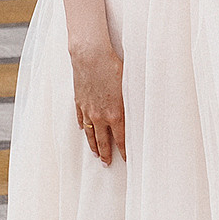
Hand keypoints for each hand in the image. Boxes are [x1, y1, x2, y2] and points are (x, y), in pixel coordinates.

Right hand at [69, 36, 125, 162]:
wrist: (90, 56)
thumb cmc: (112, 66)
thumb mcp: (129, 85)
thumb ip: (132, 102)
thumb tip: (139, 110)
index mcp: (115, 114)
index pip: (120, 139)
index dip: (123, 151)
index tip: (126, 160)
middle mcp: (100, 116)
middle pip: (103, 141)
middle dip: (106, 154)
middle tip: (107, 164)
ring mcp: (87, 110)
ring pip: (89, 133)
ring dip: (93, 145)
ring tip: (95, 154)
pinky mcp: (79, 101)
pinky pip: (80, 118)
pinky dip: (82, 125)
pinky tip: (83, 129)